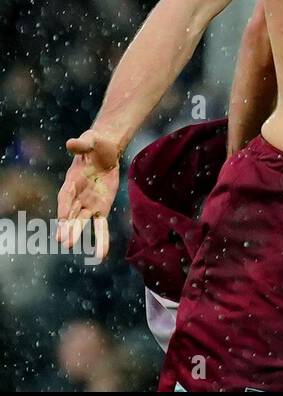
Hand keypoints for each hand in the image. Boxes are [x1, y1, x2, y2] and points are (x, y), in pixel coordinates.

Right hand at [56, 130, 120, 259]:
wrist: (105, 152)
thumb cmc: (95, 146)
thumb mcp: (90, 141)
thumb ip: (82, 144)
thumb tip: (72, 143)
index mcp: (71, 182)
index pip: (66, 196)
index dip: (65, 207)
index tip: (63, 218)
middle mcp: (77, 197)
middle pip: (71, 214)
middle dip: (68, 227)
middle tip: (65, 241)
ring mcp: (88, 205)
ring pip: (82, 223)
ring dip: (79, 234)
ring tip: (73, 248)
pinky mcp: (100, 209)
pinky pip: (100, 226)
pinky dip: (100, 240)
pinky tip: (101, 255)